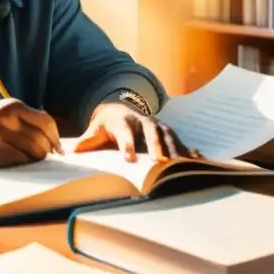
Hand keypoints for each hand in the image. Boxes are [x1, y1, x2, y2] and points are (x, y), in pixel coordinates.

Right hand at [0, 99, 62, 167]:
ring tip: (32, 161)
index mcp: (13, 106)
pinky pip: (21, 159)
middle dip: (48, 150)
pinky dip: (25, 163)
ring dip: (37, 159)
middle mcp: (8, 117)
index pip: (46, 121)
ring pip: (34, 150)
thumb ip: (25, 119)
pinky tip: (20, 163)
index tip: (57, 148)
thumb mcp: (3, 114)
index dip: (55, 137)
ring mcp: (0, 132)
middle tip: (46, 158)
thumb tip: (52, 137)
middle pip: (42, 137)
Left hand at [74, 102, 191, 162]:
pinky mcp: (168, 133)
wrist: (120, 108)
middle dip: (156, 146)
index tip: (128, 158)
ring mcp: (158, 126)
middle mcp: (143, 122)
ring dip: (175, 150)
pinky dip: (190, 151)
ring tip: (180, 165)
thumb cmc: (107, 124)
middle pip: (151, 133)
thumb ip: (88, 140)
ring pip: (168, 136)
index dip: (126, 145)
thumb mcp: (96, 128)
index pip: (125, 133)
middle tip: (160, 161)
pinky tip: (199, 161)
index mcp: (123, 121)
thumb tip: (74, 151)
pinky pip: (180, 142)